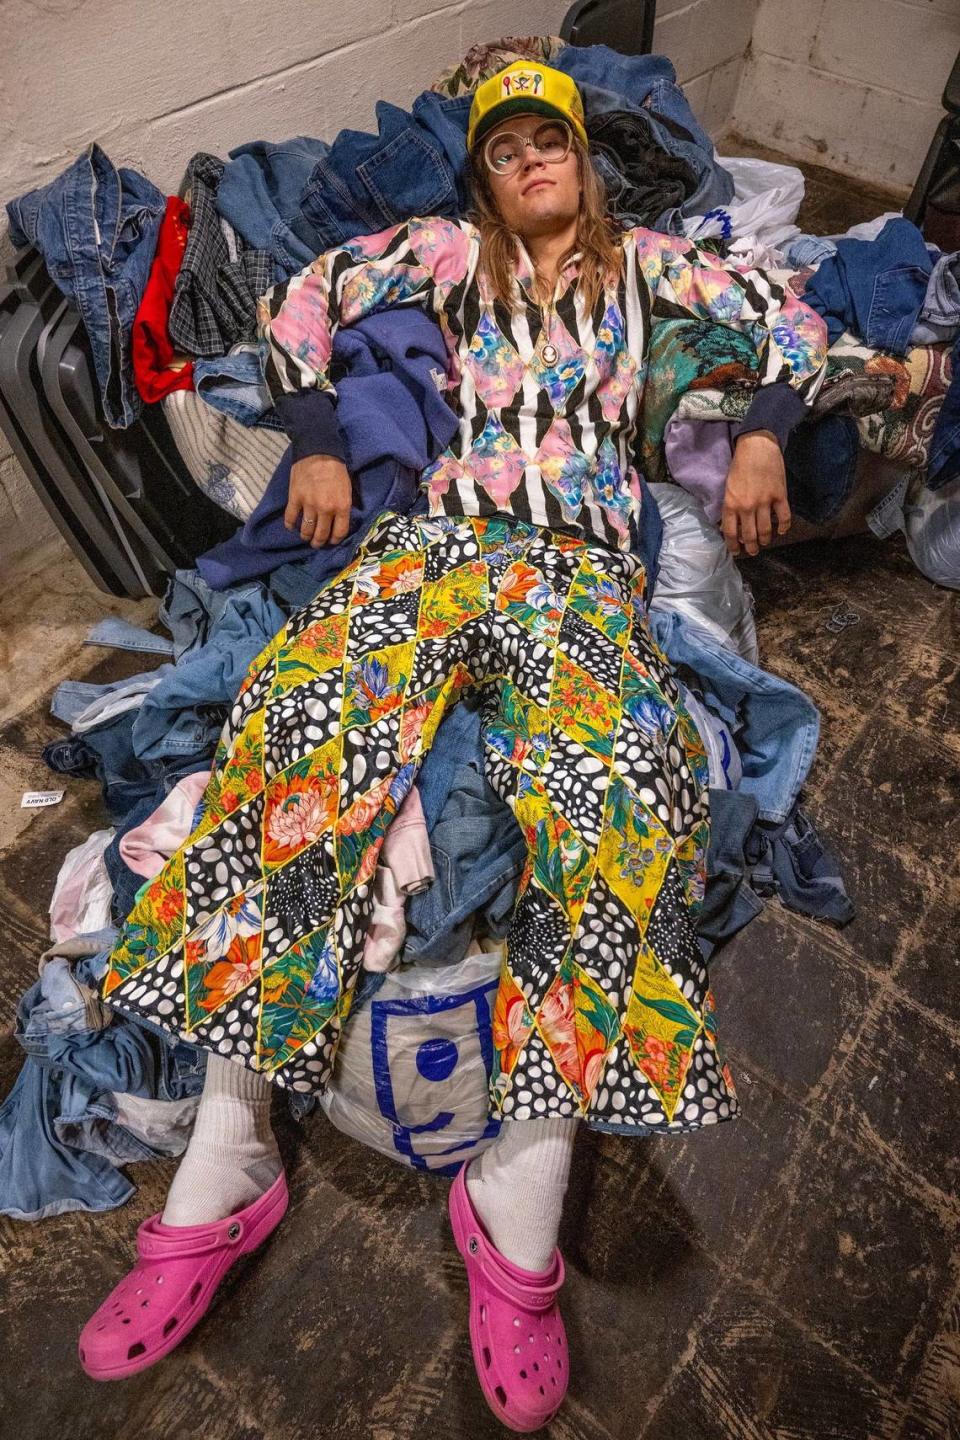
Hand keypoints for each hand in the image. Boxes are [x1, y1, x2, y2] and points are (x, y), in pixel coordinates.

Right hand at [285, 455, 351, 547]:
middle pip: (321, 534)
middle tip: (316, 544)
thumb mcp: (348, 489)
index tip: (331, 541)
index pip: (339, 532)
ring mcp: (309, 504)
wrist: (318, 452)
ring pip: (306, 530)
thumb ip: (344, 506)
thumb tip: (340, 521)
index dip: (335, 540)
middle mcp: (326, 509)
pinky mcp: (295, 498)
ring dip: (305, 536)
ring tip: (305, 537)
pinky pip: (290, 517)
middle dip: (319, 542)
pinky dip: (290, 524)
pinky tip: (291, 526)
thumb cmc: (336, 469)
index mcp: (341, 506)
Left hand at [721, 432, 789, 555]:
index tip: (736, 551)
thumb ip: (730, 506)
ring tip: (765, 542)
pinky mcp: (780, 496)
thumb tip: (730, 525)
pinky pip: (784, 518)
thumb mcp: (728, 487)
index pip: (730, 533)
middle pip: (749, 536)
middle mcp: (746, 507)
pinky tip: (781, 531)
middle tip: (753, 551)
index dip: (733, 546)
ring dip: (766, 540)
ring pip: (765, 531)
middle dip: (751, 548)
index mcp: (731, 504)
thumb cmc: (740, 465)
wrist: (757, 447)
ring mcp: (764, 502)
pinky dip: (784, 528)